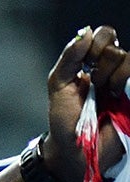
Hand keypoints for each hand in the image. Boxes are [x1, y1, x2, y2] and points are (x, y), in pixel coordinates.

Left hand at [43, 26, 127, 181]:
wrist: (75, 149)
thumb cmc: (65, 120)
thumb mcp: (59, 85)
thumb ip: (69, 58)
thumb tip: (85, 32)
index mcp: (94, 62)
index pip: (104, 35)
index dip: (95, 44)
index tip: (84, 65)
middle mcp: (113, 68)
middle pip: (115, 46)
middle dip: (100, 66)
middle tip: (93, 87)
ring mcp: (127, 81)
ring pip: (128, 59)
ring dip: (112, 77)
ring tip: (106, 96)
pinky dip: (124, 80)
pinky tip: (116, 96)